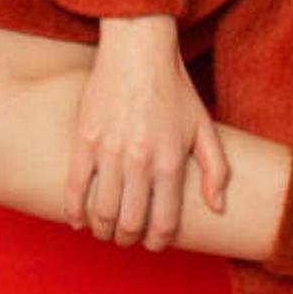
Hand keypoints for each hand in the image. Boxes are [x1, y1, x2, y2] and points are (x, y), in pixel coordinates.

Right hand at [63, 16, 228, 252]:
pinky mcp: (85, 140)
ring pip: (103, 212)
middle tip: (128, 237)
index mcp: (170, 161)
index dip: (157, 241)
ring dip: (104, 230)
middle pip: (131, 224)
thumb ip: (216, 169)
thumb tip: (218, 207)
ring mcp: (110, 151)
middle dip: (130, 239)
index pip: (164, 223)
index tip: (153, 242)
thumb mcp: (203, 126)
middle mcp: (140, 161)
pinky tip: (79, 220)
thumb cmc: (173, 88)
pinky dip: (75, 212)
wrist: (138, 50)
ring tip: (106, 229)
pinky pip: (75, 188)